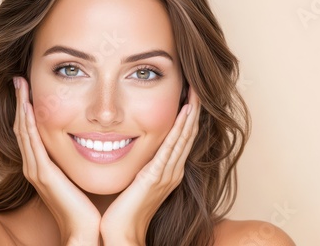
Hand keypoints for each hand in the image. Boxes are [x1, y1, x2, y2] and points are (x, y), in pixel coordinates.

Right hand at [13, 77, 100, 245]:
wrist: (86, 231)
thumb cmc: (87, 206)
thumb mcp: (79, 176)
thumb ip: (77, 160)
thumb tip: (93, 141)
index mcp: (43, 167)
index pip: (32, 132)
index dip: (29, 110)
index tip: (30, 89)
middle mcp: (35, 167)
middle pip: (23, 128)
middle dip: (21, 103)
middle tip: (20, 80)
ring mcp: (37, 171)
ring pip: (24, 132)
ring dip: (22, 107)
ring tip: (20, 86)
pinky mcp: (44, 175)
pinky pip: (33, 144)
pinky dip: (29, 124)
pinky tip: (29, 108)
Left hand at [100, 88, 200, 244]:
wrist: (122, 234)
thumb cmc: (125, 211)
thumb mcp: (137, 183)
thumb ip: (142, 167)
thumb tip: (139, 152)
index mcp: (169, 172)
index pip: (182, 139)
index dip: (188, 118)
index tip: (189, 97)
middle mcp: (173, 171)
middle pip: (189, 135)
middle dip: (194, 110)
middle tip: (197, 87)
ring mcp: (168, 173)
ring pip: (185, 137)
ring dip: (191, 114)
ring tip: (196, 94)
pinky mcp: (157, 176)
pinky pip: (172, 147)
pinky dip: (180, 128)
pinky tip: (185, 113)